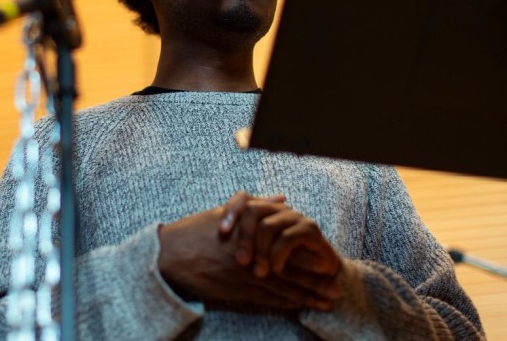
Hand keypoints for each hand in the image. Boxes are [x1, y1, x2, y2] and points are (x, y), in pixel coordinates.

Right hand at [158, 204, 338, 310]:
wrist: (170, 255)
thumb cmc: (196, 231)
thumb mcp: (225, 212)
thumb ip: (257, 206)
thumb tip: (283, 199)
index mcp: (253, 237)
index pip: (289, 252)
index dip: (311, 263)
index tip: (331, 269)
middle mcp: (252, 257)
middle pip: (291, 273)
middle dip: (315, 285)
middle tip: (336, 293)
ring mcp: (245, 276)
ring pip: (281, 289)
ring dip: (305, 297)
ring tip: (325, 304)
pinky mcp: (235, 290)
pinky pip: (265, 299)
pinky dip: (283, 303)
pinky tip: (297, 307)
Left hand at [219, 192, 340, 282]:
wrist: (319, 273)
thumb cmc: (283, 261)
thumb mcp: (259, 252)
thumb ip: (244, 240)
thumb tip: (220, 234)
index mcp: (266, 210)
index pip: (243, 198)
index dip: (230, 212)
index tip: (222, 233)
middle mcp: (280, 209)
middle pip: (253, 209)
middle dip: (245, 237)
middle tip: (242, 261)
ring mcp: (296, 217)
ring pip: (268, 225)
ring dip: (261, 253)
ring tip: (259, 272)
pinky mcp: (310, 229)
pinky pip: (287, 238)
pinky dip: (278, 256)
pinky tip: (276, 269)